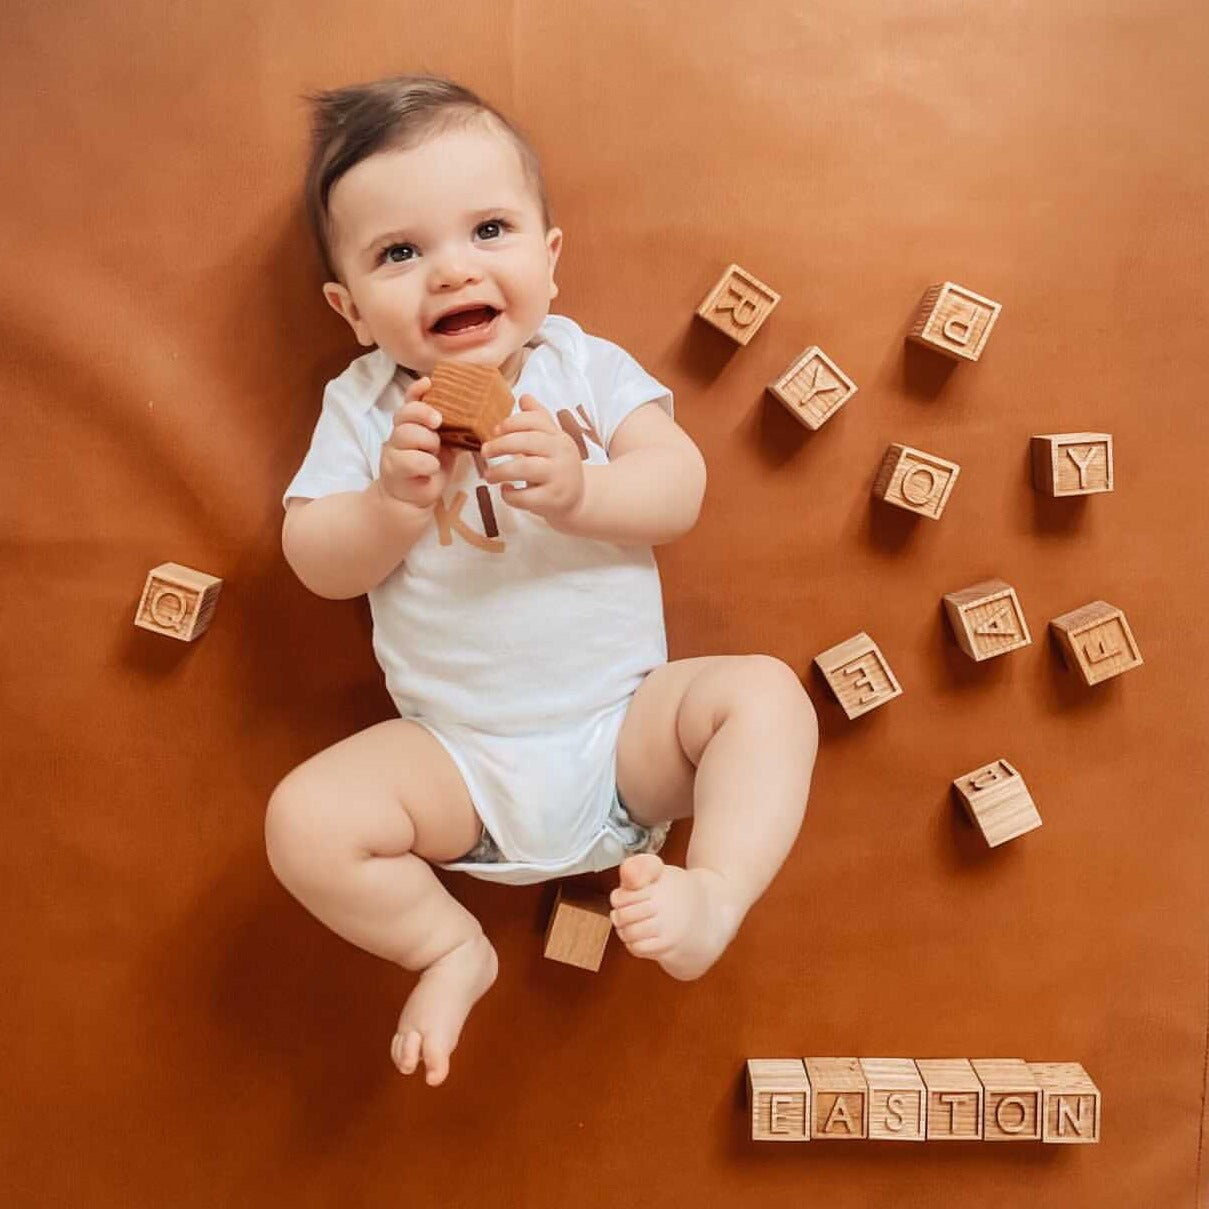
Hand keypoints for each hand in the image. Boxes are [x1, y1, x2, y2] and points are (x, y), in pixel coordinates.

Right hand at [376, 376, 460, 509]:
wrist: (412, 498)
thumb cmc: (430, 468)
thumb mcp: (446, 446)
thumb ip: (456, 430)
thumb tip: (487, 418)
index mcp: (413, 424)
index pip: (410, 400)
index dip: (417, 390)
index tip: (428, 383)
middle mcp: (400, 433)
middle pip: (405, 413)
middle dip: (423, 413)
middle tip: (438, 421)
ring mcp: (394, 450)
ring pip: (407, 434)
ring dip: (428, 443)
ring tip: (435, 452)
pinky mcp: (395, 469)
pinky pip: (411, 460)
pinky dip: (427, 464)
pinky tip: (432, 469)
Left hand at [480, 394, 584, 523]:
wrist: (579, 498)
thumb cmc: (558, 466)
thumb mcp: (552, 441)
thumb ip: (538, 420)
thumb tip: (524, 397)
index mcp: (559, 437)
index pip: (536, 421)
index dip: (512, 423)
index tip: (495, 430)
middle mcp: (562, 454)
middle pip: (528, 442)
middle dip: (501, 445)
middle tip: (485, 452)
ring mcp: (559, 478)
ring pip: (525, 468)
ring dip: (500, 471)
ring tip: (488, 475)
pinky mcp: (552, 500)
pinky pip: (526, 497)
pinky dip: (510, 495)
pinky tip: (506, 490)